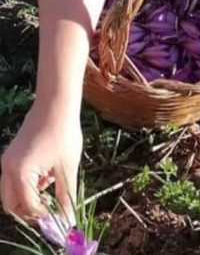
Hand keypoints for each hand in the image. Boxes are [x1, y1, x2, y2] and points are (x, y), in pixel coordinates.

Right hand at [1, 102, 81, 221]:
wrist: (55, 106)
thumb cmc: (63, 134)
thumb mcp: (67, 168)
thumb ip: (65, 196)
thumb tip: (68, 217)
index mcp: (20, 173)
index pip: (28, 206)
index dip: (44, 215)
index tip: (60, 217)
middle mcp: (7, 169)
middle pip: (12, 204)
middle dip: (31, 211)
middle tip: (53, 209)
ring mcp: (6, 162)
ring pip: (11, 193)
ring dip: (30, 198)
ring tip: (53, 187)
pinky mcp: (11, 157)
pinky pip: (14, 180)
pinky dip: (28, 185)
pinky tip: (48, 175)